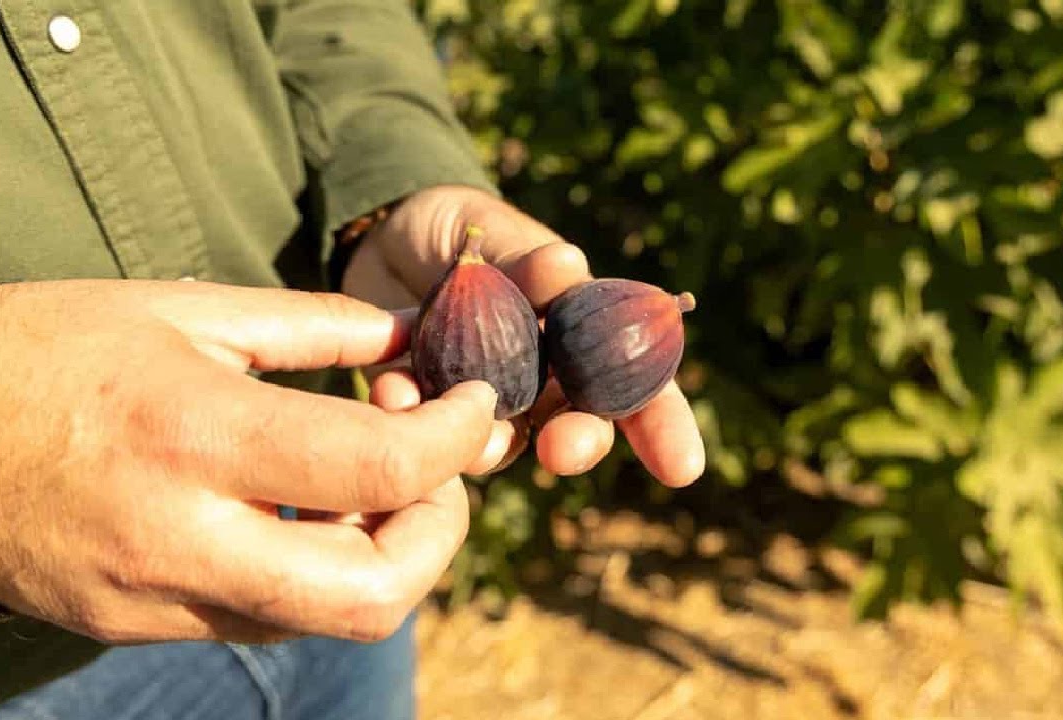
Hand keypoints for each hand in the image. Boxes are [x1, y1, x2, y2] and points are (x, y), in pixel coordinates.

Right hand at [0, 279, 497, 643]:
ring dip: (383, 555)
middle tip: (436, 472)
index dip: (456, 440)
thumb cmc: (45, 351)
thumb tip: (411, 339)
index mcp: (198, 435)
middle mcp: (184, 537)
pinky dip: (315, 569)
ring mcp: (159, 598)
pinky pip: (265, 616)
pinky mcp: (142, 625)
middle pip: (374, 593)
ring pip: (324, 616)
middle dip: (439, 534)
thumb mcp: (182, 311)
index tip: (474, 407)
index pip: (380, 469)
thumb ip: (313, 327)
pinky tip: (302, 507)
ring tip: (370, 480)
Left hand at [341, 185, 705, 486]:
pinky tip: (390, 384)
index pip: (640, 385)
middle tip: (562, 450)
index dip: (665, 428)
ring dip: (484, 437)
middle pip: (580, 428)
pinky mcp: (434, 413)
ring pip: (506, 443)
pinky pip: (432, 429)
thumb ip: (522, 260)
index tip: (683, 469)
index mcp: (584, 332)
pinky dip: (413, 411)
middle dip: (579, 443)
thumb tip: (567, 266)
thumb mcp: (488, 230)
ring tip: (451, 409)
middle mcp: (548, 379)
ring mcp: (493, 402)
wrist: (378, 238)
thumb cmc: (457, 230)